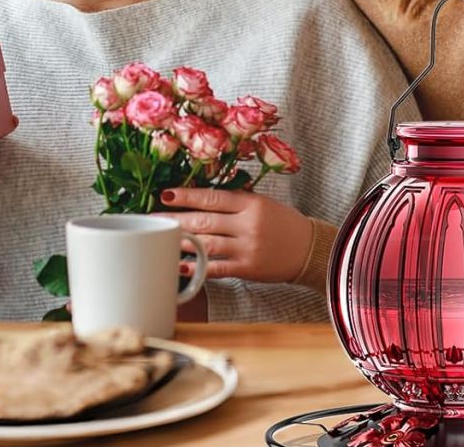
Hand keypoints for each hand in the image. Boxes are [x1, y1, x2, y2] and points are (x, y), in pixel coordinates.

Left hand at [161, 187, 313, 283]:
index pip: (212, 197)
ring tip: (162, 239)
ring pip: (207, 244)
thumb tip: (200, 195)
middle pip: (204, 220)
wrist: (309, 249)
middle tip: (154, 218)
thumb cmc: (283, 223)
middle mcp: (247, 224)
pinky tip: (181, 264)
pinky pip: (217, 268)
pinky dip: (198, 267)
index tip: (166, 195)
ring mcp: (247, 248)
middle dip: (176, 219)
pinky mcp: (247, 268)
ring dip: (182, 242)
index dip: (187, 196)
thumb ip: (235, 200)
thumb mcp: (262, 203)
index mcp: (250, 204)